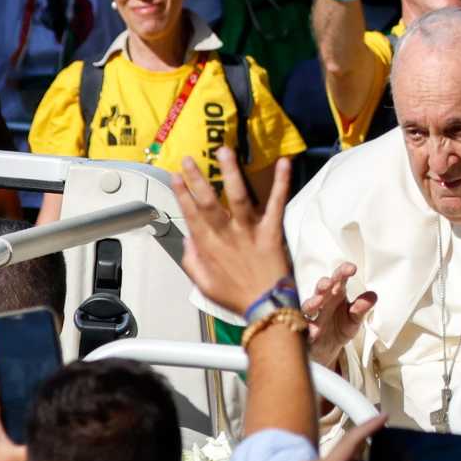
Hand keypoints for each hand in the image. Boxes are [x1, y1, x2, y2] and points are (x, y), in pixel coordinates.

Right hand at [175, 148, 291, 312]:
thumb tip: (187, 239)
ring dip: (230, 172)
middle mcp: (226, 236)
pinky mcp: (272, 232)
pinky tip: (284, 163)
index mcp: (209, 248)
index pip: (191, 215)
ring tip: (224, 151)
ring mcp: (249, 232)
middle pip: (208, 202)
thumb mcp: (204, 285)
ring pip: (237, 197)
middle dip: (196, 179)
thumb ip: (192, 261)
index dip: (182, 195)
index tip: (175, 177)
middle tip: (189, 159)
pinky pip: (276, 204)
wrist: (267, 309)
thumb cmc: (238, 298)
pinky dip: (281, 183)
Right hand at [301, 262, 377, 367]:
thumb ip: (363, 308)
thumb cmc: (342, 326)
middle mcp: (323, 300)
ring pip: (309, 306)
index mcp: (337, 293)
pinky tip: (312, 330)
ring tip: (319, 301)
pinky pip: (304, 328)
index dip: (343, 271)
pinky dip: (307, 328)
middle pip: (321, 288)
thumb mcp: (356, 318)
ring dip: (313, 303)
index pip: (339, 278)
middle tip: (330, 282)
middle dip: (324, 284)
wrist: (330, 348)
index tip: (352, 268)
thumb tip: (373, 296)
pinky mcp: (307, 330)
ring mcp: (313, 315)